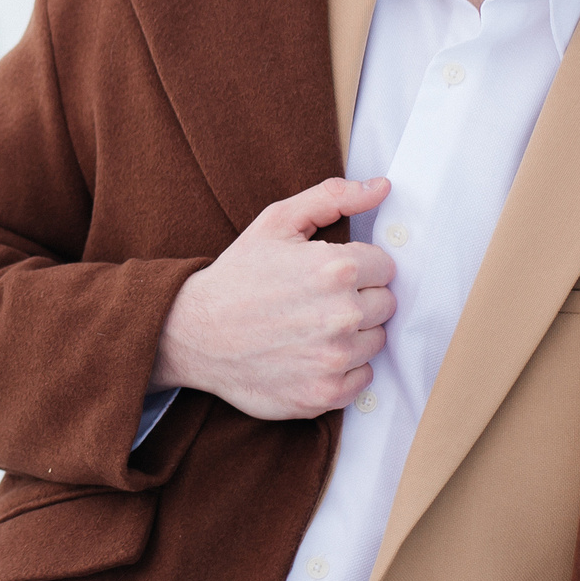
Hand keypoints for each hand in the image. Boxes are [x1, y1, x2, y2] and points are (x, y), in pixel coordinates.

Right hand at [151, 176, 396, 420]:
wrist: (193, 333)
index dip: (357, 268)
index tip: (328, 275)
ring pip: (376, 342)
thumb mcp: (276, 222)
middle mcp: (342, 314)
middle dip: (358, 299)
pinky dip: (343, 368)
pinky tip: (310, 354)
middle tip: (316, 301)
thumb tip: (383, 187)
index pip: (386, 267)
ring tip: (311, 327)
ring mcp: (334, 358)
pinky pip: (363, 377)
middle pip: (386, 304)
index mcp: (336, 268)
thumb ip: (333, 197)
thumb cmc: (237, 276)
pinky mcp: (326, 392)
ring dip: (353, 335)